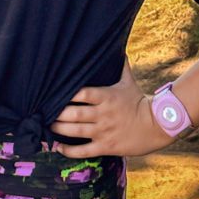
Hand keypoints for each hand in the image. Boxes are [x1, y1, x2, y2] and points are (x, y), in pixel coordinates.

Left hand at [48, 56, 176, 157]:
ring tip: (45, 126)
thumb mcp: (128, 80)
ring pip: (75, 131)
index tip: (51, 93)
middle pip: (73, 113)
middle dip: (56, 113)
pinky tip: (57, 147)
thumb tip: (119, 47)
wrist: (157, 125)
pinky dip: (68, 150)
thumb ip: (120, 65)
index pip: (80, 93)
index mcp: (105, 95)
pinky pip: (84, 150)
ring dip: (58, 129)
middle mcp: (102, 113)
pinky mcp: (106, 146)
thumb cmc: (139, 101)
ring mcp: (103, 131)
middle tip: (42, 111)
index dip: (64, 94)